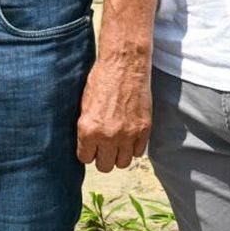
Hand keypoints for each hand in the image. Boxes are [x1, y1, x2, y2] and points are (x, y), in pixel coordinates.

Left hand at [76, 56, 151, 172]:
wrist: (125, 64)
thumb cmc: (102, 79)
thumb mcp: (84, 104)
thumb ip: (86, 127)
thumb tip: (87, 144)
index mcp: (88, 129)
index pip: (85, 158)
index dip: (88, 151)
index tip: (91, 145)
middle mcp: (108, 136)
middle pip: (104, 166)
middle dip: (103, 157)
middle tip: (104, 145)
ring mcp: (128, 134)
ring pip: (123, 163)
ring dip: (119, 154)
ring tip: (118, 142)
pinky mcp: (144, 129)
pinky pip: (139, 152)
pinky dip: (134, 146)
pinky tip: (130, 135)